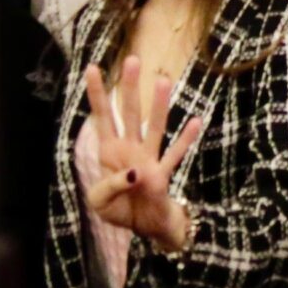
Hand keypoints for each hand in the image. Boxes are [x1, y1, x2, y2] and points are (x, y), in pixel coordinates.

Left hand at [82, 56, 202, 250]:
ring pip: (154, 128)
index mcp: (109, 152)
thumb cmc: (118, 209)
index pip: (102, 117)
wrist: (142, 227)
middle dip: (129, 87)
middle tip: (132, 60)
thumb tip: (136, 172)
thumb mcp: (99, 202)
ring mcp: (148, 159)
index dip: (96, 94)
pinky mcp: (162, 175)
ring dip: (158, 105)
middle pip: (129, 113)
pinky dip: (186, 140)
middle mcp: (129, 149)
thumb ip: (111, 185)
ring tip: (163, 80)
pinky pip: (175, 155)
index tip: (91, 68)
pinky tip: (196, 121)